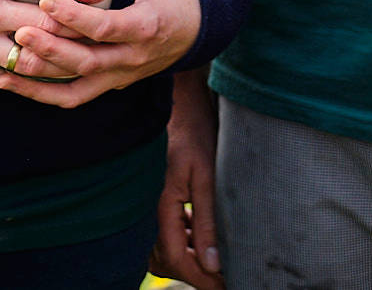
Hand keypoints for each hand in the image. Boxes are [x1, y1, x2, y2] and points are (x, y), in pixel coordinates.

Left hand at [0, 0, 203, 107]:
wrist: (196, 35)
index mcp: (145, 26)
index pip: (107, 27)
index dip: (76, 16)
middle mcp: (132, 58)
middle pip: (87, 61)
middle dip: (51, 48)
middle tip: (19, 31)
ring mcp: (119, 77)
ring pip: (76, 86)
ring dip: (39, 77)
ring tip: (7, 62)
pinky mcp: (108, 85)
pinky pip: (72, 97)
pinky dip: (42, 94)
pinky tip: (11, 82)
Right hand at [150, 66, 225, 287]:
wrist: (176, 100)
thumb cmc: (193, 131)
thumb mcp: (206, 176)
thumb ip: (207, 222)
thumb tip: (213, 264)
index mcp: (161, 205)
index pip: (178, 259)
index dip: (201, 279)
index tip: (224, 286)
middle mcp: (147, 209)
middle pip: (167, 260)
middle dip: (193, 274)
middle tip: (223, 278)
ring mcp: (147, 203)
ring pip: (162, 251)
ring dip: (186, 259)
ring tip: (216, 260)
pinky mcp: (152, 197)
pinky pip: (162, 233)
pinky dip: (181, 243)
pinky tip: (201, 238)